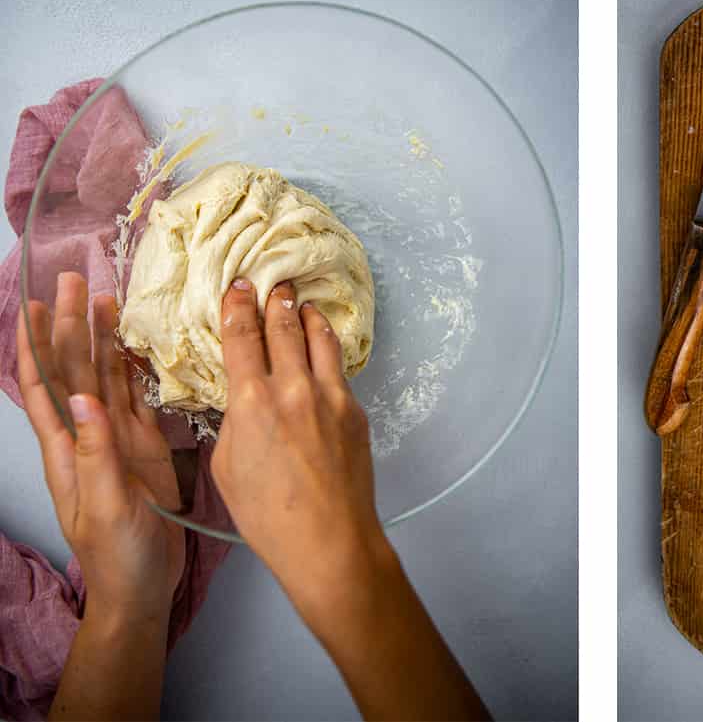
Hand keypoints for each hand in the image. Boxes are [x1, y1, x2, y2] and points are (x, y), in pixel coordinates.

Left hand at [18, 271, 185, 620]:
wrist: (141, 588)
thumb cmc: (117, 556)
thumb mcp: (104, 506)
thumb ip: (97, 452)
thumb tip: (86, 397)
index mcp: (67, 448)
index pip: (41, 387)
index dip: (34, 347)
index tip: (33, 306)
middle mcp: (85, 434)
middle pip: (72, 369)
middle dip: (69, 325)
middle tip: (75, 280)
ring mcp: (114, 436)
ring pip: (101, 374)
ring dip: (98, 336)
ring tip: (103, 295)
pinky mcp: (141, 443)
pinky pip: (131, 393)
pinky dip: (129, 362)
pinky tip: (131, 340)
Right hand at [213, 281, 487, 719]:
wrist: (328, 540)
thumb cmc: (266, 516)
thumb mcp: (227, 468)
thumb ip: (233, 422)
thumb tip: (242, 397)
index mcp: (252, 403)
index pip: (242, 338)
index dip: (237, 307)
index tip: (238, 286)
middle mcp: (292, 388)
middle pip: (283, 326)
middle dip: (276, 300)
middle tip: (273, 283)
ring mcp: (329, 395)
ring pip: (318, 337)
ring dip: (307, 315)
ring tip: (302, 302)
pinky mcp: (354, 408)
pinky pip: (338, 367)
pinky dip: (327, 349)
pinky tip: (323, 347)